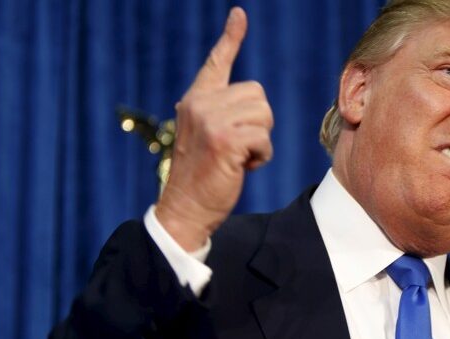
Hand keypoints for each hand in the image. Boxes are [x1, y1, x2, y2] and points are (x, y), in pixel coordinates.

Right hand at [155, 7, 272, 250]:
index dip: (230, 38)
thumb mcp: (208, 137)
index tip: (239, 15)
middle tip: (238, 146)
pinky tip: (242, 167)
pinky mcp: (224, 140)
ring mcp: (211, 120)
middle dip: (258, 124)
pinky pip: (264, 139)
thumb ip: (222, 115)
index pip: (217, 62)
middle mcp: (200, 104)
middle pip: (258, 96)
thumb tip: (253, 104)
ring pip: (264, 116)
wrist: (185, 207)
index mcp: (196, 100)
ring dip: (260, 141)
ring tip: (237, 157)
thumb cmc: (203, 175)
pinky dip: (261, 157)